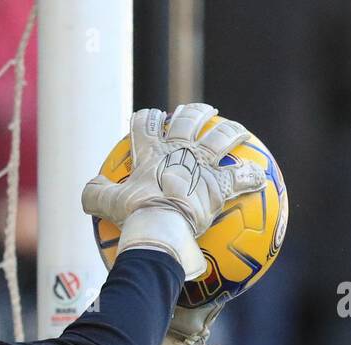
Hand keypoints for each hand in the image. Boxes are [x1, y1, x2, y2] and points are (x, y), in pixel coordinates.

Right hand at [81, 105, 265, 278]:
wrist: (160, 226)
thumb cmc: (132, 215)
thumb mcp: (104, 204)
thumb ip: (94, 193)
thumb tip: (88, 189)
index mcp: (151, 152)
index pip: (146, 124)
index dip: (146, 118)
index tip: (149, 117)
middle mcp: (179, 151)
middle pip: (189, 121)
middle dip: (195, 113)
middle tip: (202, 112)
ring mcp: (202, 165)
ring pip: (222, 138)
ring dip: (231, 131)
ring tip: (238, 131)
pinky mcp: (220, 184)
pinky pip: (242, 177)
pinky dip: (252, 177)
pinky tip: (262, 178)